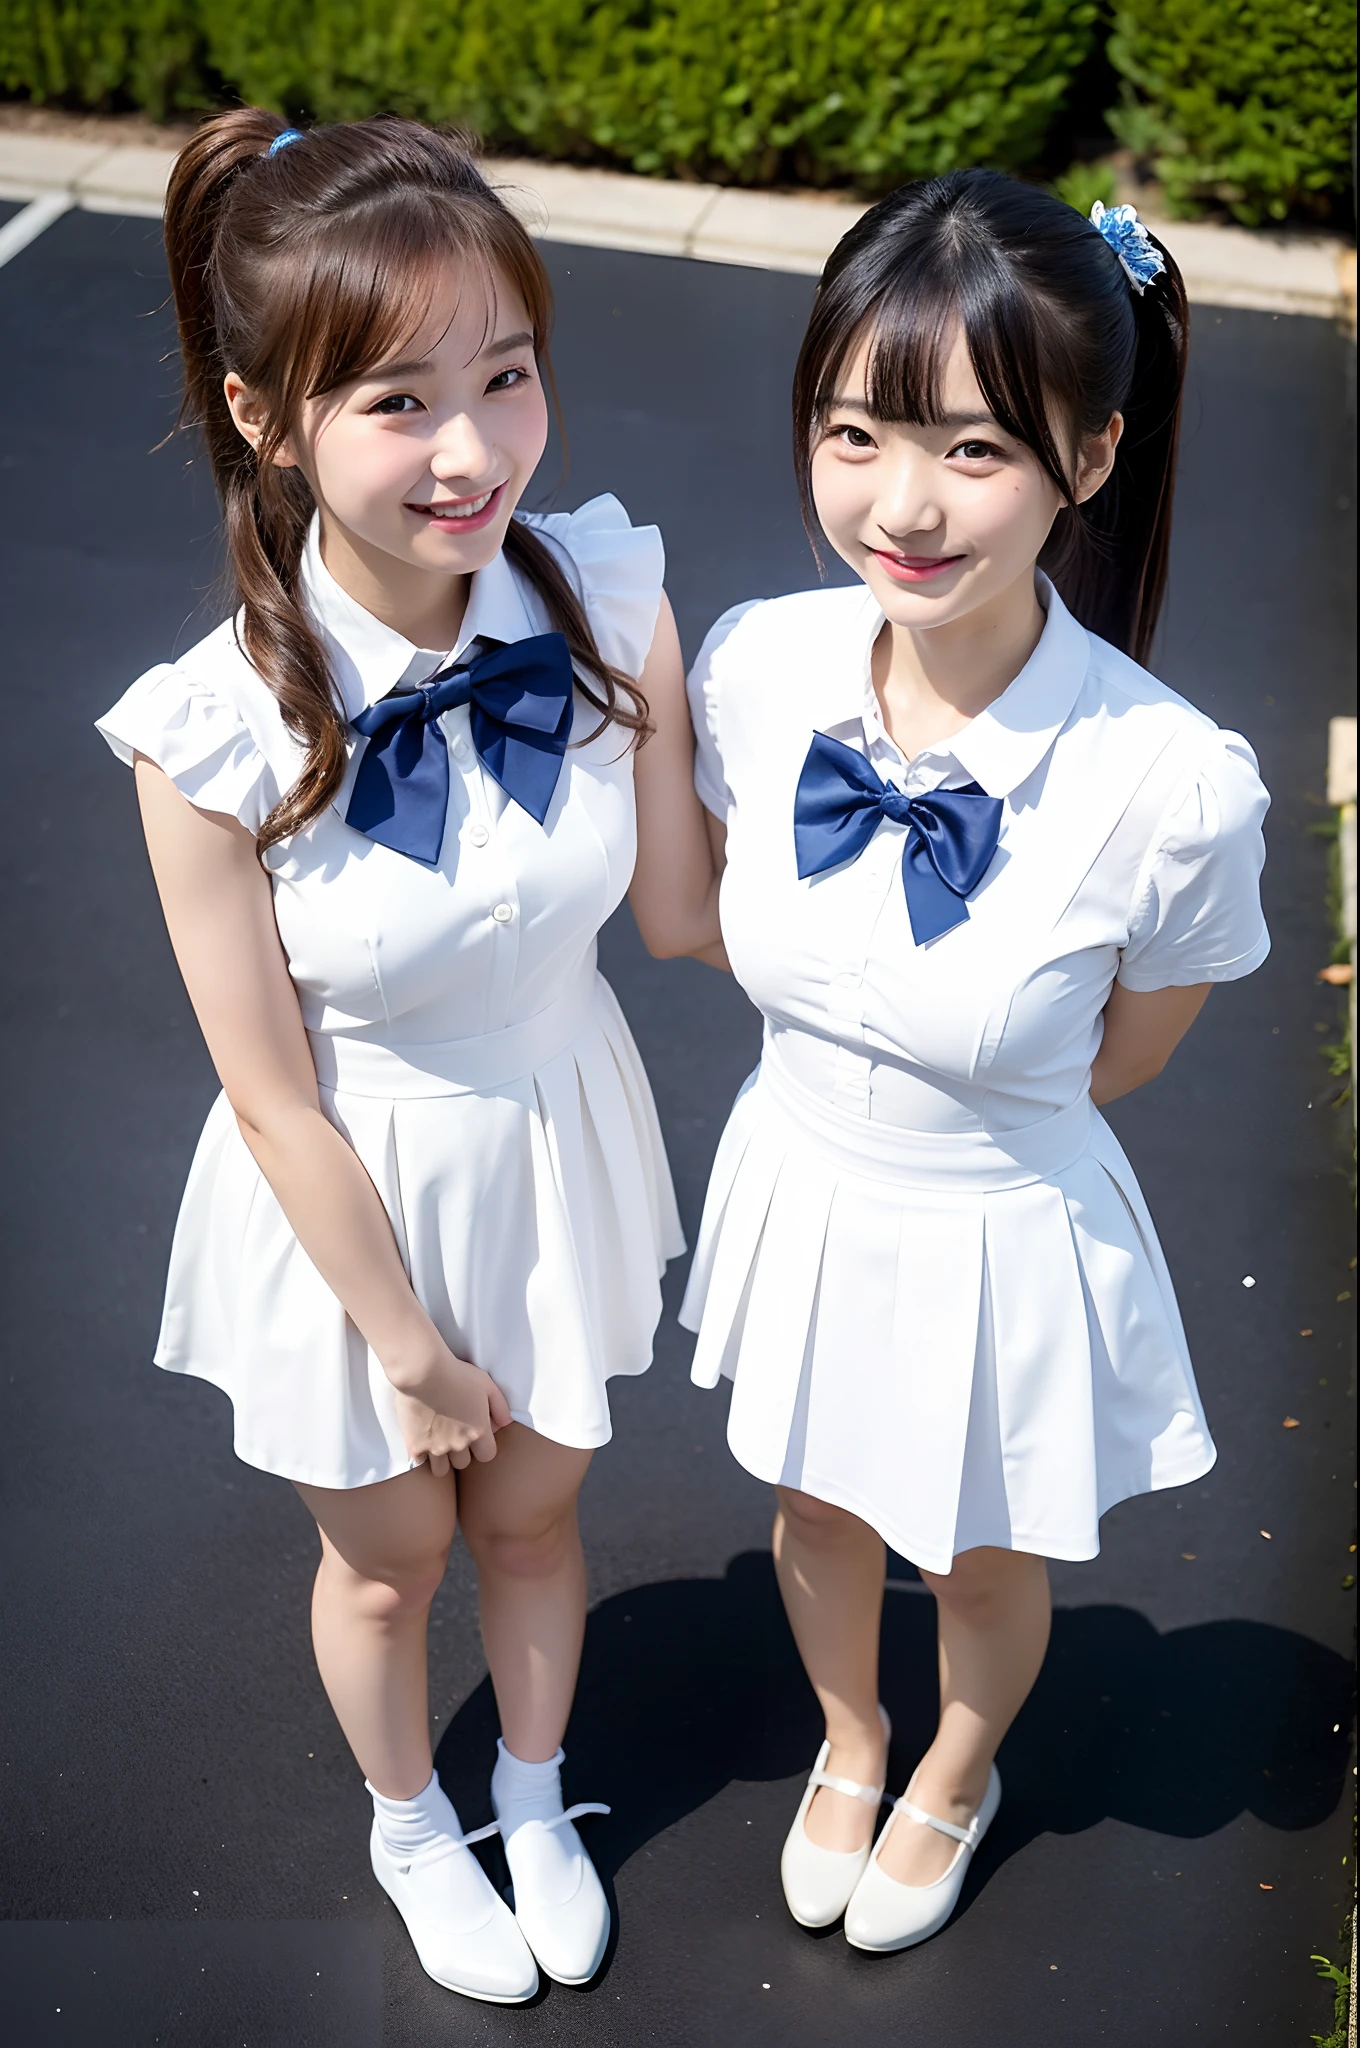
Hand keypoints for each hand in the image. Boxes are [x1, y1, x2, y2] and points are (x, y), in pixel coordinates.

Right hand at [385, 1335, 512, 1474]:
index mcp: (478, 1431)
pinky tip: (420, 1440)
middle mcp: (459, 1444)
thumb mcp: (487, 1384)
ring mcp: (436, 1447)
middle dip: (460, 1451)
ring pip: (441, 1470)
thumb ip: (500, 1406)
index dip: (482, 1447)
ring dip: (440, 1459)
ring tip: (436, 1441)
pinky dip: (420, 1455)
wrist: (422, 1371)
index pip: (487, 1455)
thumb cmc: (456, 1374)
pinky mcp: (415, 1445)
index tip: (475, 1435)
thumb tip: (506, 1423)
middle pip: (463, 1463)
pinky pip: (419, 1462)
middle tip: (452, 1433)